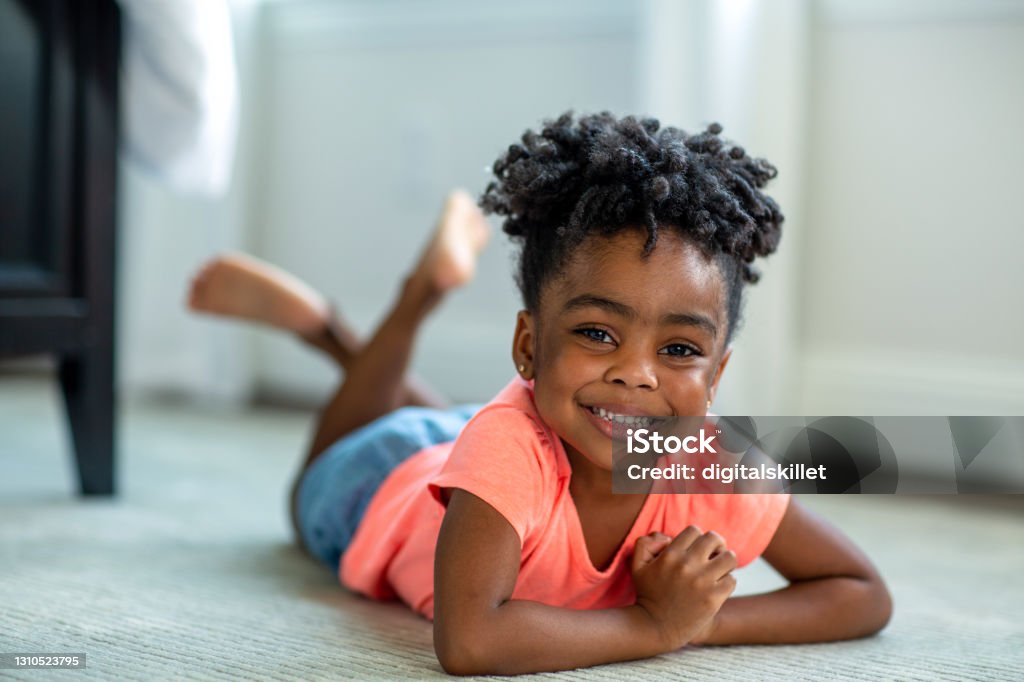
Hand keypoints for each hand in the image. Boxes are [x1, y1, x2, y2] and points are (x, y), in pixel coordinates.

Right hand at [631, 526, 736, 650]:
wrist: (656, 627)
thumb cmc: (648, 594)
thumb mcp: (637, 566)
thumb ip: (645, 543)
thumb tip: (666, 538)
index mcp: (670, 555)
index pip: (695, 531)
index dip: (697, 538)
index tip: (697, 548)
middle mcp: (687, 565)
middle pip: (714, 539)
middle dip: (716, 545)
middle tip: (713, 555)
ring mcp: (702, 582)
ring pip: (729, 558)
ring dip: (726, 562)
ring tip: (720, 569)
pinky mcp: (713, 599)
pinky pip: (732, 580)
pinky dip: (727, 582)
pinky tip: (718, 587)